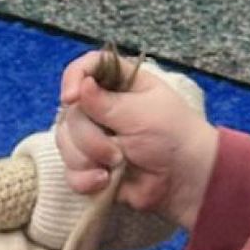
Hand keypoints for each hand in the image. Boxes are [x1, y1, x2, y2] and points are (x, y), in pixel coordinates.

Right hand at [54, 55, 218, 226]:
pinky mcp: (90, 165)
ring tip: (116, 167)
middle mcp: (101, 107)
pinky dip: (84, 178)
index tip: (71, 98)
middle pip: (70, 112)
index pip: (86, 67)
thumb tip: (80, 86)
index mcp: (119, 83)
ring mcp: (93, 137)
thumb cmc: (172, 137)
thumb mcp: (142, 114)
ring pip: (65, 142)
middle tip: (117, 152)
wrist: (184, 182)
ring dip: (88, 158)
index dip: (74, 78)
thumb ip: (106, 102)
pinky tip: (104, 182)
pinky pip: (70, 170)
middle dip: (89, 137)